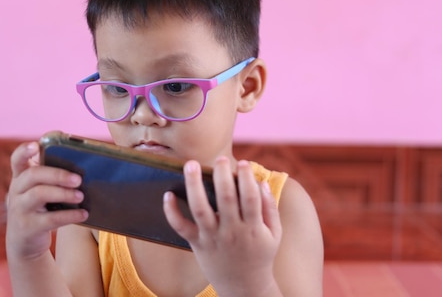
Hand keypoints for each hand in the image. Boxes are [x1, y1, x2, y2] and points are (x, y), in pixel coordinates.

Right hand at [5, 142, 88, 260]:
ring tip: (81, 195)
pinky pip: (50, 219)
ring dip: (63, 193)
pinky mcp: (28, 227)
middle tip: (78, 179)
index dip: (24, 150)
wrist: (24, 243)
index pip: (17, 159)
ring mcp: (20, 209)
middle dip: (57, 174)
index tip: (36, 145)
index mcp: (20, 178)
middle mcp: (16, 191)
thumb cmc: (38, 209)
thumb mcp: (38, 192)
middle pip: (33, 175)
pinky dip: (69, 215)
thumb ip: (51, 179)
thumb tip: (83, 170)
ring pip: (39, 195)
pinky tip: (84, 214)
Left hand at [163, 157, 281, 294]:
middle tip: (219, 158)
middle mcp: (231, 232)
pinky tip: (168, 194)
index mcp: (252, 228)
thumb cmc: (260, 255)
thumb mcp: (274, 234)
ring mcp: (212, 238)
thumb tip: (261, 182)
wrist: (244, 288)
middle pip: (224, 199)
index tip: (243, 163)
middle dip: (221, 175)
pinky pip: (181, 227)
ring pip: (200, 209)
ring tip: (191, 164)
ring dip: (194, 185)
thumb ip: (269, 208)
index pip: (249, 198)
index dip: (246, 178)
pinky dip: (172, 211)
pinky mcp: (196, 244)